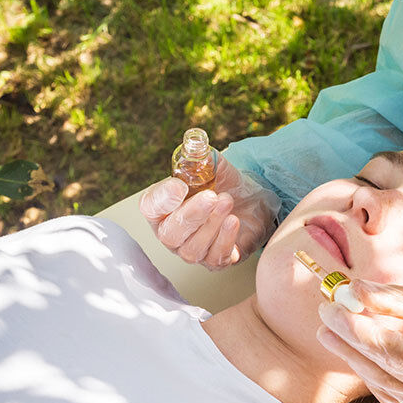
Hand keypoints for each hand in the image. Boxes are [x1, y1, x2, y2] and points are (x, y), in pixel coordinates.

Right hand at [139, 152, 280, 269]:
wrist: (252, 202)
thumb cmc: (224, 185)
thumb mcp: (212, 166)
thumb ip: (200, 155)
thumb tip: (195, 141)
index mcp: (162, 208)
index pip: (150, 207)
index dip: (162, 199)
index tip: (179, 186)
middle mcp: (172, 233)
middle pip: (170, 233)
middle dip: (191, 214)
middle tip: (212, 196)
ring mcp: (193, 250)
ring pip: (193, 247)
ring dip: (212, 224)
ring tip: (227, 202)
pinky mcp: (216, 261)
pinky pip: (215, 258)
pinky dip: (225, 240)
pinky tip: (234, 221)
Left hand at [316, 280, 402, 402]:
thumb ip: (399, 299)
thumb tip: (355, 291)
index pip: (389, 348)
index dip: (356, 328)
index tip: (333, 306)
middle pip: (380, 366)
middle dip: (348, 339)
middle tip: (325, 313)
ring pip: (380, 384)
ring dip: (353, 357)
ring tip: (331, 331)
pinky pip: (390, 395)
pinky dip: (372, 373)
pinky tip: (360, 354)